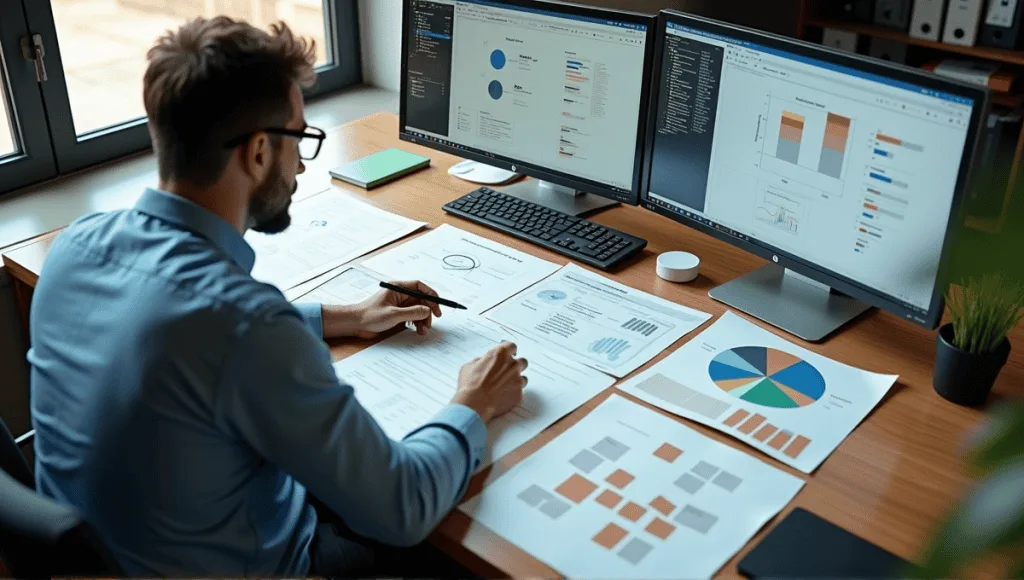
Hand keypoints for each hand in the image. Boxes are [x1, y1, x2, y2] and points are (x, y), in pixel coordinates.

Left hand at [323, 280, 441, 338]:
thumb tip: (428, 310)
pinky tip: (417, 330)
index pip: (419, 287)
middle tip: (432, 322)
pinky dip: (417, 323)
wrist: (355, 324)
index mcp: (398, 288)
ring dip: (423, 320)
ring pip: (418, 310)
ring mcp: (399, 305)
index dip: (431, 295)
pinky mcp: (397, 314)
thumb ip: (412, 312)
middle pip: (421, 300)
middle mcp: (400, 295)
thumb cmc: (369, 315)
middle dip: (428, 311)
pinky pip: (412, 316)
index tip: (438, 305)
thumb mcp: (393, 314)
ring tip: (423, 330)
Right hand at [452, 342, 527, 422]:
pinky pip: (519, 391)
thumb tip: (482, 362)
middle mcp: (512, 365)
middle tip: (507, 371)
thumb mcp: (469, 366)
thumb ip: (480, 361)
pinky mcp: (519, 393)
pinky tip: (503, 395)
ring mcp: (517, 380)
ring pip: (523, 377)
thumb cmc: (470, 385)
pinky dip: (513, 393)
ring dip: (516, 380)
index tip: (508, 353)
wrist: (475, 403)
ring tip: (504, 386)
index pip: (512, 346)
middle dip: (516, 365)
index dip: (509, 350)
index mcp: (500, 354)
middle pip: (522, 361)